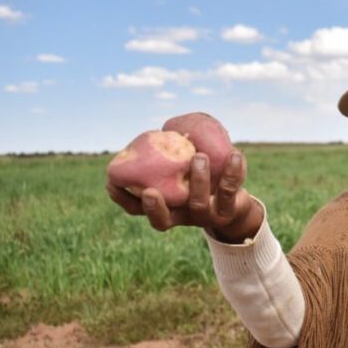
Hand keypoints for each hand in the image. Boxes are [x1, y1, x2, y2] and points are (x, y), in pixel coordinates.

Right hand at [106, 150, 262, 242]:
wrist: (236, 206)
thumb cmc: (202, 181)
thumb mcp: (183, 169)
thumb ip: (170, 154)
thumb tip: (162, 127)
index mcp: (166, 208)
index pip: (137, 209)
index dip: (123, 199)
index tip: (111, 183)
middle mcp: (183, 216)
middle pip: (163, 220)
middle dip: (154, 208)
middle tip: (149, 192)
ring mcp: (206, 216)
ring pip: (198, 204)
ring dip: (198, 181)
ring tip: (199, 157)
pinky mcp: (228, 210)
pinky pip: (229, 190)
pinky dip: (231, 172)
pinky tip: (234, 155)